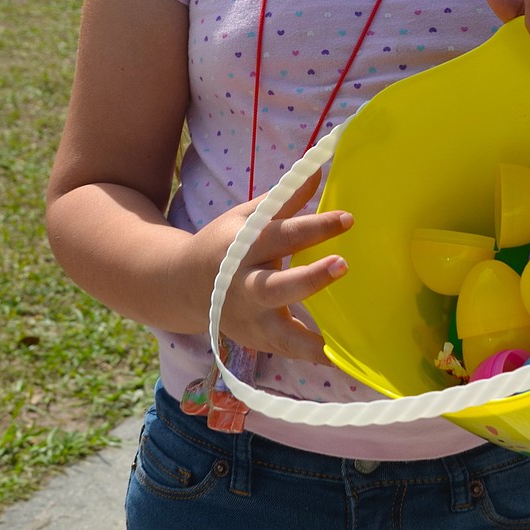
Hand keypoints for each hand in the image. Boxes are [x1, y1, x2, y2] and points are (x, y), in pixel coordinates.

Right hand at [180, 170, 352, 363]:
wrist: (182, 286)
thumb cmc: (225, 244)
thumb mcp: (248, 216)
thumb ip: (285, 199)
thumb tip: (318, 169)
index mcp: (242, 248)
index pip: (282, 235)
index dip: (314, 227)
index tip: (347, 219)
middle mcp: (244, 286)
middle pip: (276, 286)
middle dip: (309, 279)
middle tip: (343, 265)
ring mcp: (249, 319)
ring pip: (278, 333)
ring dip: (309, 336)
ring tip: (341, 341)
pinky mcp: (256, 341)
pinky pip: (286, 352)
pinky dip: (310, 358)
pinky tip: (340, 360)